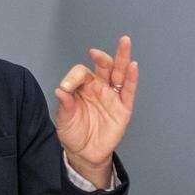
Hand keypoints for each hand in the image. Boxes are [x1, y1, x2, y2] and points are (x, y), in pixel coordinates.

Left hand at [53, 35, 137, 184]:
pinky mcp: (123, 108)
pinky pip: (129, 91)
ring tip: (124, 42)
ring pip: (119, 73)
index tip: (66, 88)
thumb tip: (61, 90)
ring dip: (122, 58)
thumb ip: (65, 104)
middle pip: (104, 67)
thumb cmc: (73, 132)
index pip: (81, 73)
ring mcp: (112, 96)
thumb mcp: (64, 118)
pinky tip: (133, 66)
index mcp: (83, 87)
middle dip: (102, 58)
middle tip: (96, 53)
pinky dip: (132, 78)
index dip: (73, 77)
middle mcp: (99, 87)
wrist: (84, 152)